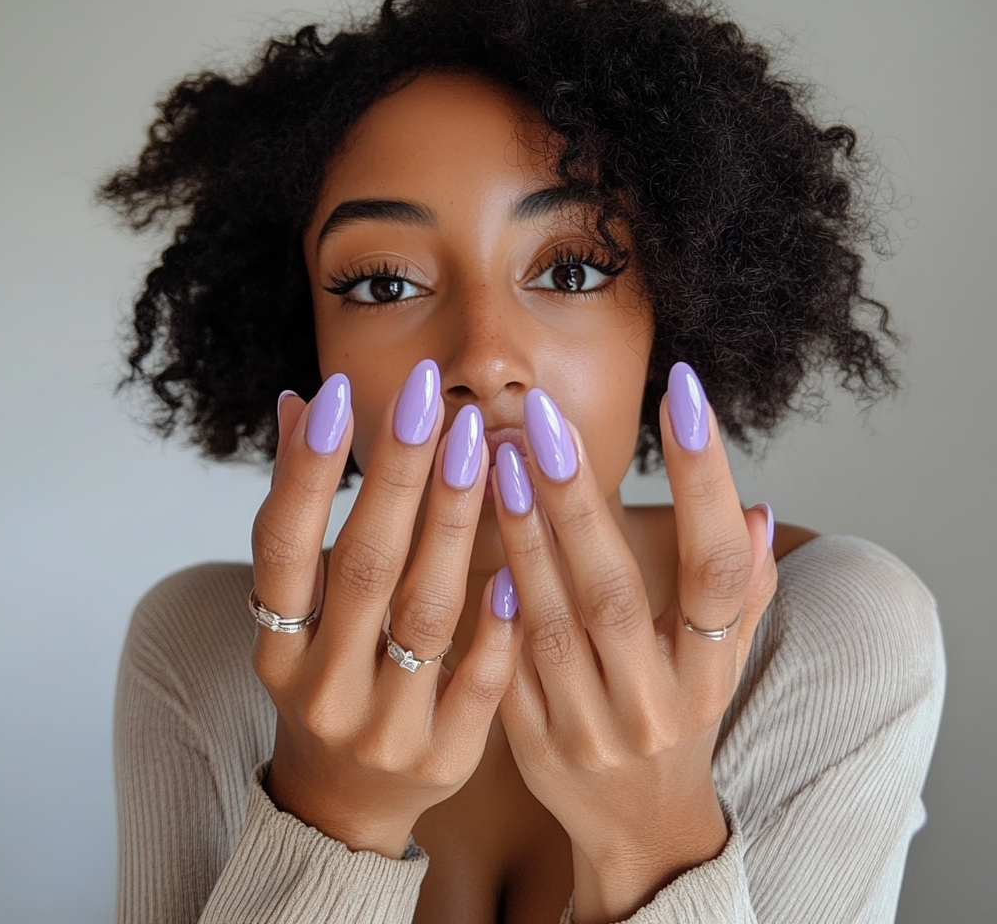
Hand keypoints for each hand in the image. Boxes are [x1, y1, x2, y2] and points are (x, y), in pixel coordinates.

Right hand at [251, 361, 520, 857]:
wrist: (344, 804)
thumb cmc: (326, 676)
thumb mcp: (296, 607)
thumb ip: (301, 507)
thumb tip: (296, 404)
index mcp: (275, 644)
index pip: (281, 546)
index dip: (303, 470)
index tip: (336, 392)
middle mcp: (321, 687)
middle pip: (364, 566)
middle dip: (398, 475)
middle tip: (429, 398)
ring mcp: (383, 728)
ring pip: (427, 613)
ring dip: (456, 522)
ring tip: (481, 444)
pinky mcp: (443, 758)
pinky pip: (480, 681)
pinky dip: (498, 623)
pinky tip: (517, 563)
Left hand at [493, 365, 776, 923]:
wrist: (639, 830)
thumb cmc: (682, 719)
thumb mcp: (720, 663)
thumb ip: (737, 592)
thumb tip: (754, 508)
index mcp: (708, 676)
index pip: (715, 570)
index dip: (702, 480)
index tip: (683, 391)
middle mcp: (652, 707)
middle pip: (612, 593)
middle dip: (577, 500)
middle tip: (544, 417)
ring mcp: (587, 730)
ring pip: (546, 622)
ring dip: (519, 535)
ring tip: (496, 455)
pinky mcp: (531, 742)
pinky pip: (502, 662)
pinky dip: (490, 595)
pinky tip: (466, 529)